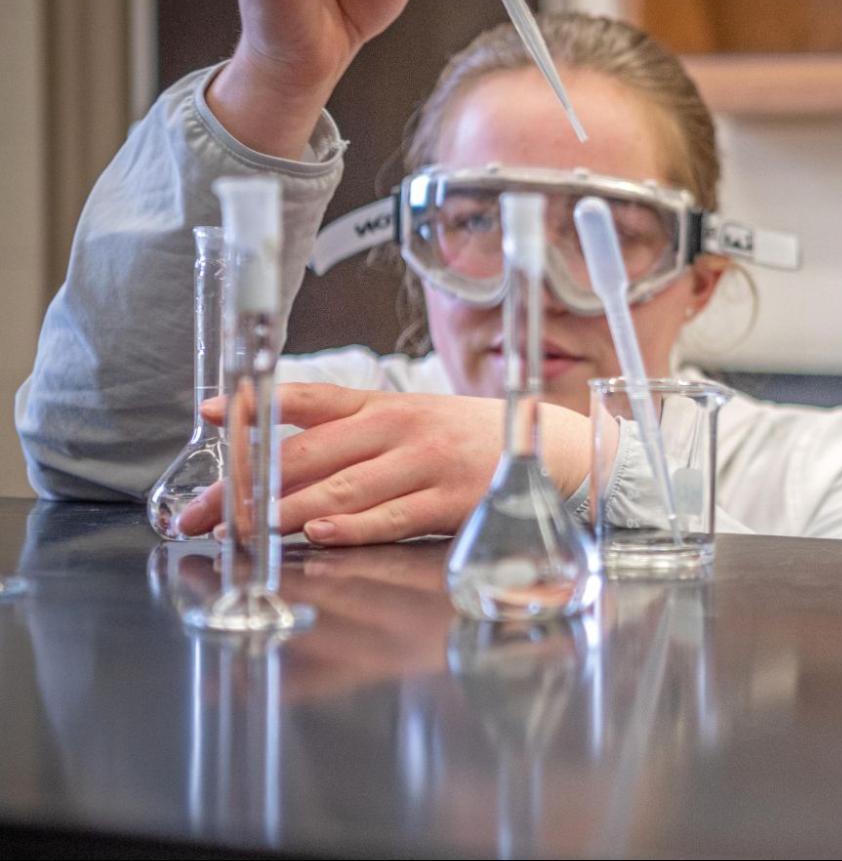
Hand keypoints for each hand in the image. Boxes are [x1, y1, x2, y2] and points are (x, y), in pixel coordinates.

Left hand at [175, 384, 591, 545]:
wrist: (548, 449)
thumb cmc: (468, 442)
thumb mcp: (413, 420)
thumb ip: (352, 434)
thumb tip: (277, 458)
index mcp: (384, 405)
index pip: (311, 398)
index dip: (257, 403)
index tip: (208, 411)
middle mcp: (399, 428)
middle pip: (307, 453)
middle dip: (247, 484)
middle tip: (203, 511)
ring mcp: (426, 463)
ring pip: (339, 488)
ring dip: (283, 511)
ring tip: (240, 529)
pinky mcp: (449, 501)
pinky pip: (389, 518)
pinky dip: (349, 527)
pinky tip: (315, 533)